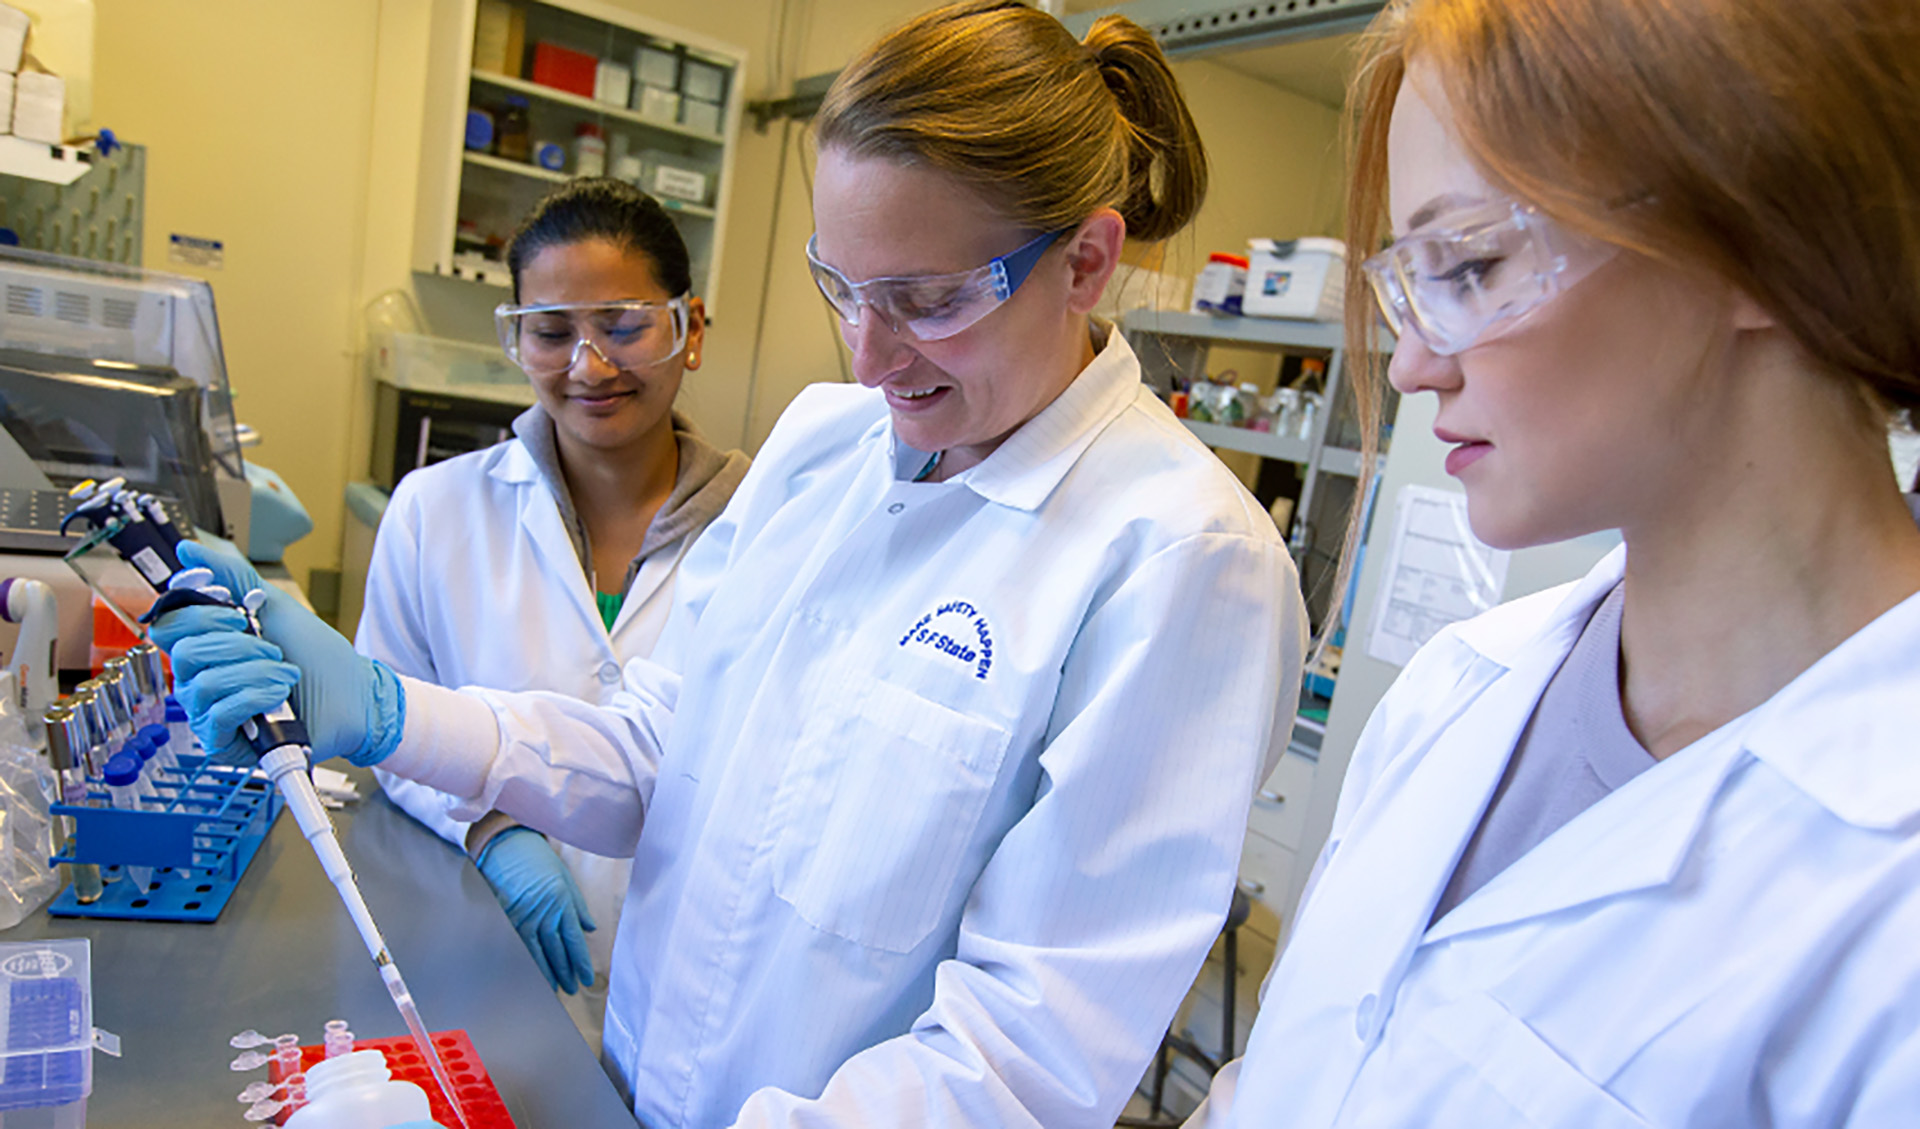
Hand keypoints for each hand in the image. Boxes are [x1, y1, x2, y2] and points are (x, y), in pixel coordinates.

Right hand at [148, 539, 405, 765]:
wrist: (354, 695)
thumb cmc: (316, 655)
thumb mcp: (273, 605)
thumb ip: (229, 577)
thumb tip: (186, 548)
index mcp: (207, 644)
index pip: (168, 626)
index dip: (199, 617)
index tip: (239, 615)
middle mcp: (200, 678)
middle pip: (183, 653)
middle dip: (237, 646)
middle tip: (273, 648)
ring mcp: (209, 711)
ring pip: (203, 684)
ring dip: (255, 672)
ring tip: (287, 673)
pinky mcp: (223, 741)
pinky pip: (218, 715)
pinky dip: (254, 697)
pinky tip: (280, 694)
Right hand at [474, 828, 596, 993]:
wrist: (508, 846)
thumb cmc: (538, 860)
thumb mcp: (565, 878)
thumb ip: (578, 906)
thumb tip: (590, 928)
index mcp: (562, 903)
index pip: (574, 940)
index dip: (580, 962)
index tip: (585, 978)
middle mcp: (545, 913)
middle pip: (557, 950)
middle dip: (565, 972)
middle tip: (571, 989)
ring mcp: (524, 916)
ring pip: (538, 952)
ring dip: (547, 972)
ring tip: (554, 988)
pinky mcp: (507, 917)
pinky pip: (518, 944)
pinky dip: (525, 960)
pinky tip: (529, 972)